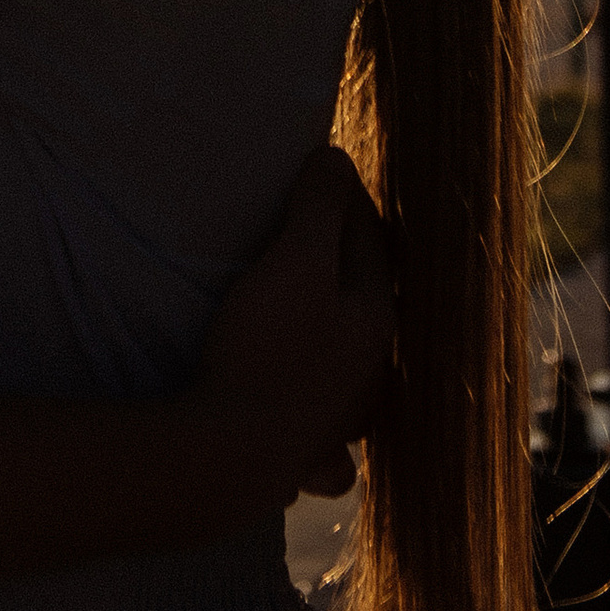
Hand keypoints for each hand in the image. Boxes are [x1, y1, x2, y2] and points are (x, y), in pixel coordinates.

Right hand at [198, 147, 393, 504]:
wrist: (232, 452)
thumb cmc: (269, 347)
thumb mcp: (295, 261)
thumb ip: (320, 208)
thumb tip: (337, 158)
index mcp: (377, 318)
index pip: (372, 240)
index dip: (348, 198)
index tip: (321, 169)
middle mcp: (373, 370)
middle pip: (367, 298)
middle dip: (347, 261)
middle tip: (309, 228)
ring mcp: (344, 416)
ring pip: (358, 366)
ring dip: (342, 335)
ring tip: (315, 314)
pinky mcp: (308, 450)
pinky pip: (328, 432)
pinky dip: (327, 416)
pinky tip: (318, 425)